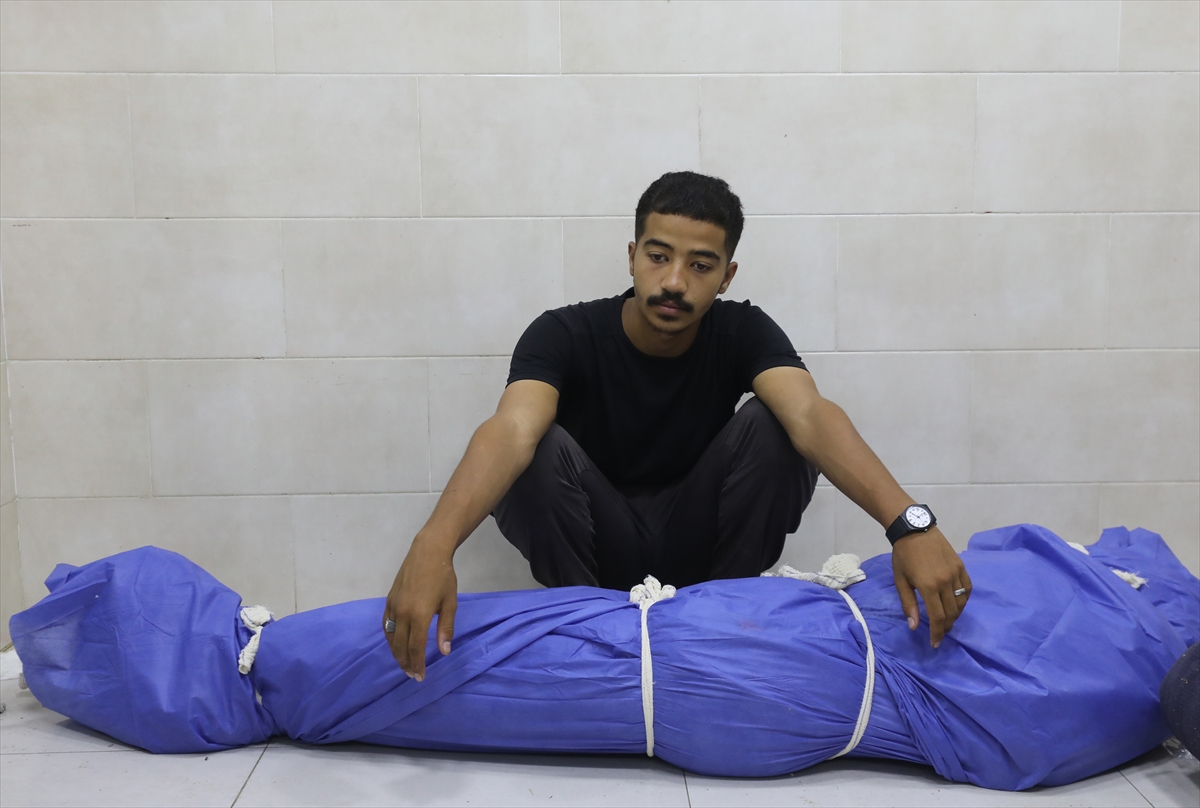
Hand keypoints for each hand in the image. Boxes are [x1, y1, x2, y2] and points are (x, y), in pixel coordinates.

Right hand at [383, 535, 457, 679]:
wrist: (427, 552)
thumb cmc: (443, 577)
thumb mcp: (450, 603)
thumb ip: (446, 628)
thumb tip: (444, 652)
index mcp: (419, 615)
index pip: (416, 647)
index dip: (418, 664)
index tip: (420, 677)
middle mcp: (402, 613)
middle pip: (400, 646)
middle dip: (406, 663)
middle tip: (412, 675)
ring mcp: (393, 606)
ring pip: (390, 637)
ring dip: (396, 653)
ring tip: (404, 663)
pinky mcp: (388, 600)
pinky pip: (385, 625)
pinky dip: (389, 638)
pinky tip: (395, 644)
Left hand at [890, 527, 970, 647]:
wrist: (914, 529)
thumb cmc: (903, 556)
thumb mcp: (901, 581)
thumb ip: (909, 605)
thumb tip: (915, 627)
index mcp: (928, 586)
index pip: (938, 617)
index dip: (938, 633)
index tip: (935, 643)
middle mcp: (946, 581)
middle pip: (952, 613)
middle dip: (946, 627)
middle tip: (940, 633)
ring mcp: (956, 573)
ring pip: (962, 602)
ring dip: (956, 615)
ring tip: (947, 620)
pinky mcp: (961, 566)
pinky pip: (968, 589)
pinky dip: (964, 600)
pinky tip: (957, 604)